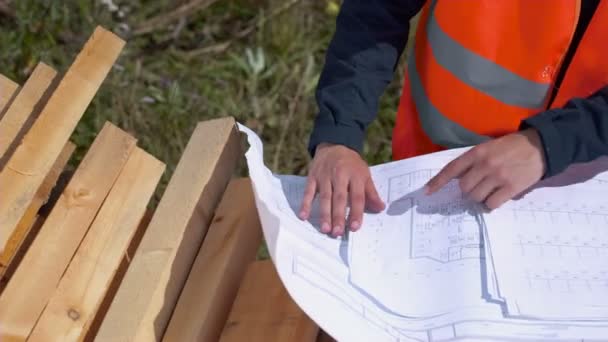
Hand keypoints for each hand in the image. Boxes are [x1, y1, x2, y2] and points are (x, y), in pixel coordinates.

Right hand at [299, 143, 385, 236]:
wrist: (334, 144)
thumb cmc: (351, 164)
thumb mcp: (364, 174)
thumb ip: (371, 192)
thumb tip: (380, 208)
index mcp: (355, 175)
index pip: (357, 196)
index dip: (356, 212)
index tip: (354, 227)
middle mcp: (340, 175)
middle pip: (339, 198)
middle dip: (338, 216)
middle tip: (337, 233)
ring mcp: (324, 176)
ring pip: (324, 197)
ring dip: (324, 213)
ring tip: (325, 229)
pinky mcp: (312, 176)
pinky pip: (308, 191)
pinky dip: (305, 203)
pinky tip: (303, 216)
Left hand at [425, 129, 545, 209]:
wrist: (541, 146)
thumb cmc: (511, 147)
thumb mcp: (488, 147)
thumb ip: (473, 161)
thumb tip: (457, 179)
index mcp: (477, 153)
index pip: (452, 169)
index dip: (438, 181)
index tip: (427, 192)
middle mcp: (485, 164)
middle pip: (464, 188)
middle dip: (468, 191)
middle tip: (478, 187)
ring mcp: (498, 177)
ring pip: (476, 197)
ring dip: (480, 198)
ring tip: (490, 190)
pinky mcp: (511, 187)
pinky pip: (492, 204)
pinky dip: (491, 203)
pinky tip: (498, 196)